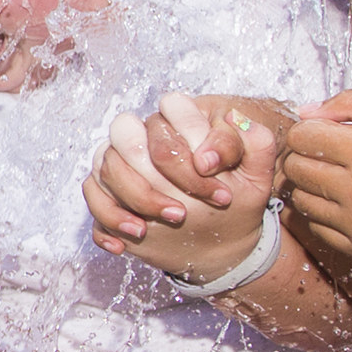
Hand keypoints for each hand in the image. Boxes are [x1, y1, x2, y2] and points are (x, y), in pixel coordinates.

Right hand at [85, 95, 283, 278]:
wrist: (221, 238)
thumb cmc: (238, 199)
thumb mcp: (257, 175)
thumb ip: (255, 145)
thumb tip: (210, 154)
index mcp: (182, 122)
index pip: (172, 108)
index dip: (192, 147)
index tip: (220, 192)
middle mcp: (146, 137)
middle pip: (126, 135)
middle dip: (154, 176)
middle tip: (182, 213)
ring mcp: (123, 165)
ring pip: (105, 167)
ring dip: (132, 199)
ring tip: (158, 226)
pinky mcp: (110, 193)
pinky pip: (93, 197)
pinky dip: (108, 219)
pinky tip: (126, 242)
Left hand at [280, 90, 351, 266]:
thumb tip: (307, 111)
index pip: (301, 136)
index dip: (308, 127)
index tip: (324, 129)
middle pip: (295, 169)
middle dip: (305, 154)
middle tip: (329, 151)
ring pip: (301, 200)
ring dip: (311, 185)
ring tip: (340, 175)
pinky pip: (318, 228)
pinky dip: (324, 213)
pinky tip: (348, 201)